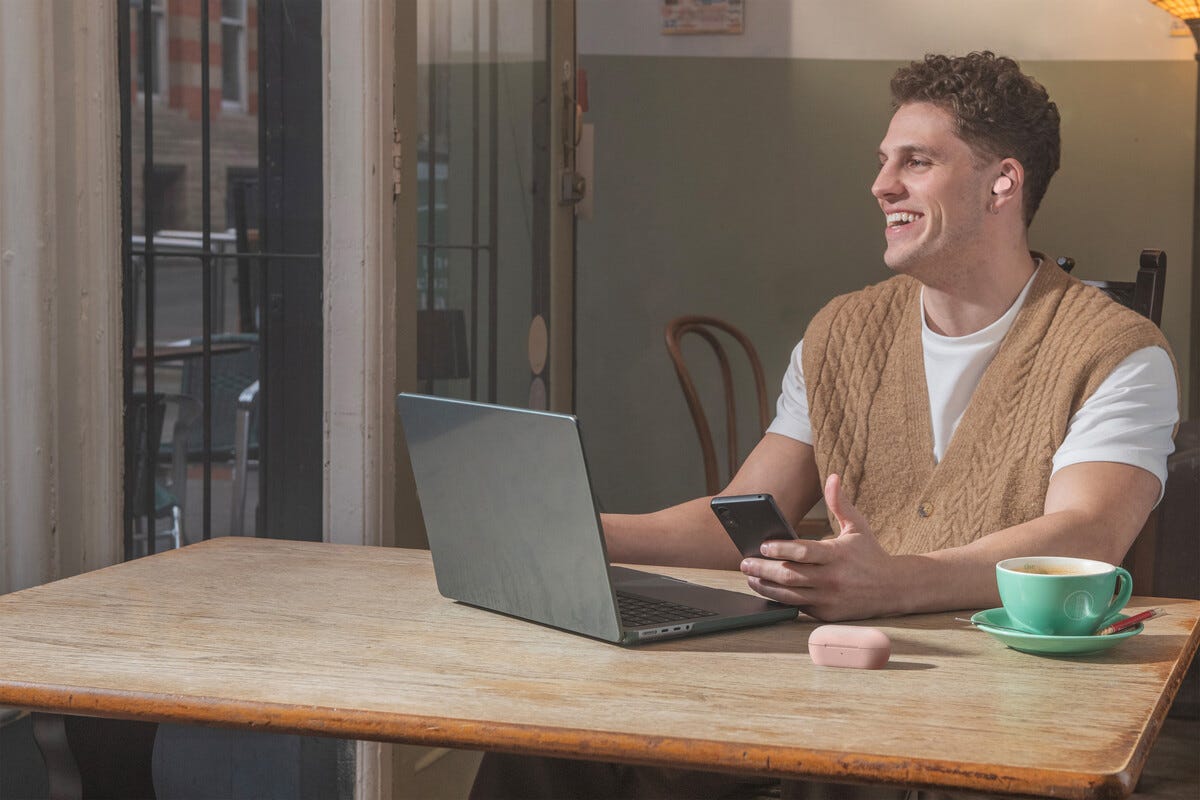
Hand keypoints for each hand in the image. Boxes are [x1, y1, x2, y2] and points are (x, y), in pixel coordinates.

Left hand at [739, 473, 897, 620]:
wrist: (895, 589)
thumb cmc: (870, 554)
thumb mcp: (858, 526)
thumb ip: (840, 503)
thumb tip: (832, 476)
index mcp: (837, 555)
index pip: (803, 551)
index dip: (781, 549)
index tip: (763, 545)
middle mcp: (832, 578)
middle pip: (790, 575)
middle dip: (763, 569)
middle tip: (745, 561)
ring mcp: (829, 599)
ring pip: (789, 595)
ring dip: (766, 586)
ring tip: (750, 577)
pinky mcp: (827, 614)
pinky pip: (798, 607)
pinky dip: (780, 600)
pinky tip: (767, 590)